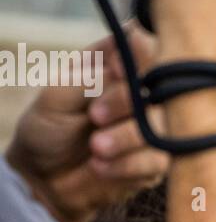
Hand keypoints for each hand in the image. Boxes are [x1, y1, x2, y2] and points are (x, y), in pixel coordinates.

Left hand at [5, 31, 167, 221]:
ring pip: (164, 120)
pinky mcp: (159, 156)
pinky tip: (100, 166)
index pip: (148, 41)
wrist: (44, 180)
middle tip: (96, 115)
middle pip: (165, 80)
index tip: (116, 70)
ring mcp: (157, 121)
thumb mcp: (55, 97)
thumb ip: (89, 79)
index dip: (141, 52)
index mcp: (122, 60)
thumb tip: (124, 68)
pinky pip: (159, 157)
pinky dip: (127, 163)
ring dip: (127, 135)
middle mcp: (147, 86)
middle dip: (129, 99)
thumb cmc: (48, 128)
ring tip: (95, 147)